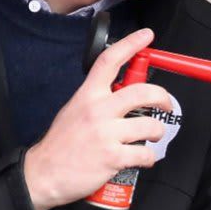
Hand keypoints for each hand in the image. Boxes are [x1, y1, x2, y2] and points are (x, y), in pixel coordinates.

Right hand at [23, 28, 176, 209]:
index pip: (110, 61)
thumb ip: (97, 99)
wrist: (44, 173)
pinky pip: (145, 154)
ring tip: (151, 137)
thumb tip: (120, 94)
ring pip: (150, 125)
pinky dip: (149, 158)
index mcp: (88, 95)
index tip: (146, 36)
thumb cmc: (60, 145)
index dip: (131, 44)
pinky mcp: (112, 157)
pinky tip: (143, 158)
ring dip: (158, 132)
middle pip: (143, 92)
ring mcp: (106, 133)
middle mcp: (98, 110)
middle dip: (162, 97)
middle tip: (166, 104)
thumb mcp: (74, 110)